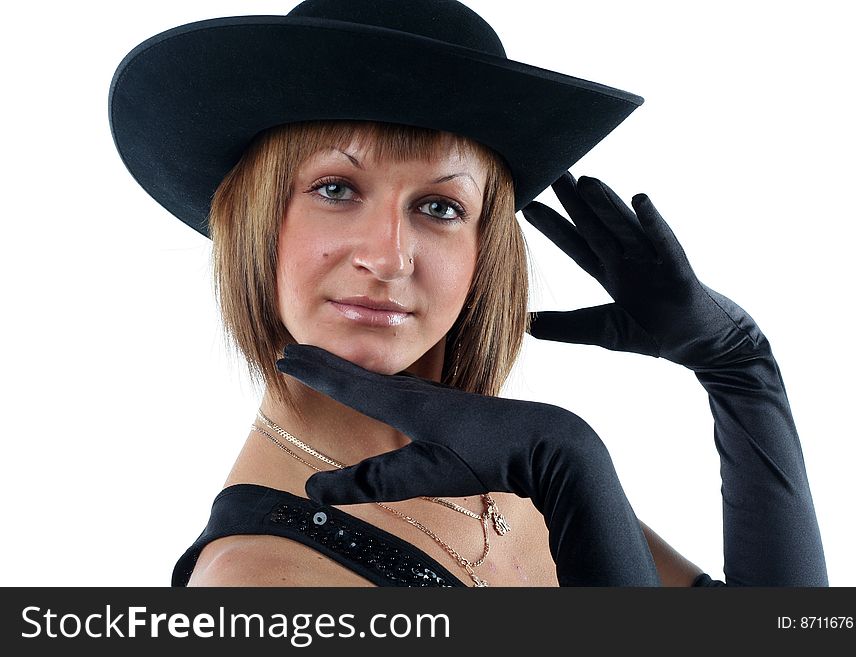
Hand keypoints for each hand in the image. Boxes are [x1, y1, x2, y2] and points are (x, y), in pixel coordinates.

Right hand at [277, 343, 659, 585]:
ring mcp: (434, 397)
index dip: (314, 371)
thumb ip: (371, 482)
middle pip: (358, 374)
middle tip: (291, 351)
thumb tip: (314, 490)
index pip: (347, 383)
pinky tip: (387, 390)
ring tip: (329, 366)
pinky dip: (376, 382)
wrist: (542, 439)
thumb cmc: (486, 456)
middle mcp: (416, 393)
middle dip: (323, 363)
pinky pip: (400, 387)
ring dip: (348, 371)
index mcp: (405, 403)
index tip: (284, 356)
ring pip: (379, 378)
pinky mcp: (448, 406)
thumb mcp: (425, 474)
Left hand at [521, 173, 768, 368]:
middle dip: (574, 203)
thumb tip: (524, 325)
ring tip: (586, 180)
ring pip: (626, 230)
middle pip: (597, 229)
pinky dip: (653, 223)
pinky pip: (666, 244)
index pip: (577, 246)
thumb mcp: (603, 333)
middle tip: (552, 172)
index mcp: (612, 275)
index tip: (528, 206)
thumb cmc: (658, 337)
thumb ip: (565, 327)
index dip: (553, 228)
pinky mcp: (681, 274)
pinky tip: (640, 199)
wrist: (708, 350)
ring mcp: (656, 265)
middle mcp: (631, 263)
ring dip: (607, 206)